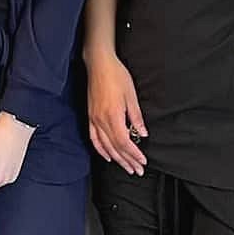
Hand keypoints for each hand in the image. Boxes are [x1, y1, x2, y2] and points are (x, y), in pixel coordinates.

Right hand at [86, 51, 147, 174]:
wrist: (99, 64)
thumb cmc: (116, 76)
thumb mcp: (131, 95)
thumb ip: (136, 117)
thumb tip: (142, 134)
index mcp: (113, 116)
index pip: (124, 142)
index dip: (134, 154)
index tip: (142, 162)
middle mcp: (101, 121)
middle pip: (115, 148)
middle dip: (127, 161)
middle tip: (137, 171)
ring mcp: (94, 119)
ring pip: (105, 146)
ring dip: (117, 159)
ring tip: (126, 167)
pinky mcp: (90, 116)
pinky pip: (94, 138)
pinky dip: (101, 149)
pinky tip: (107, 156)